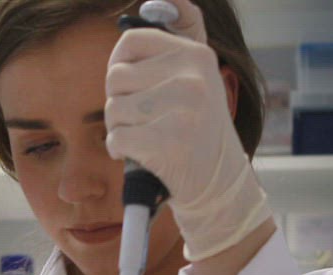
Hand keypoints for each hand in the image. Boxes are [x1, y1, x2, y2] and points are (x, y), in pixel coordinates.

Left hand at [103, 1, 271, 261]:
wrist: (220, 183)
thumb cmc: (198, 128)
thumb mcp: (200, 75)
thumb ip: (184, 33)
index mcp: (196, 54)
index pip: (129, 42)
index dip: (121, 68)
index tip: (134, 87)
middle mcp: (192, 77)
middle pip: (115, 78)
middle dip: (119, 103)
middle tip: (144, 119)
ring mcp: (183, 109)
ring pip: (113, 110)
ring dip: (120, 129)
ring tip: (147, 137)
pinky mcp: (170, 143)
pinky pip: (116, 139)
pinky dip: (121, 151)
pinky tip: (143, 154)